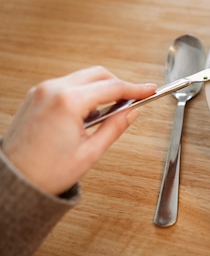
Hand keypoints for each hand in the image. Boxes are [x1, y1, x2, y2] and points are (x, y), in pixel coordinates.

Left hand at [1, 66, 156, 195]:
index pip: (113, 87)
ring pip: (83, 77)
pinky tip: (89, 112)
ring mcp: (42, 91)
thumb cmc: (43, 172)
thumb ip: (115, 127)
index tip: (149, 90)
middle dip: (119, 85)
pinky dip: (84, 92)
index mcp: (68, 102)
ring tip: (110, 112)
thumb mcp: (90, 152)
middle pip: (98, 74)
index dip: (136, 89)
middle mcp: (53, 90)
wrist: (12, 181)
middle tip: (133, 100)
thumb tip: (131, 112)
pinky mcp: (36, 96)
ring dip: (101, 89)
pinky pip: (67, 84)